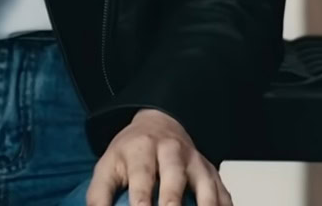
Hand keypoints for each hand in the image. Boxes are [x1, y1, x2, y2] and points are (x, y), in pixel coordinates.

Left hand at [86, 110, 230, 205]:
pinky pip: (224, 192)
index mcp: (142, 148)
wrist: (159, 123)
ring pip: (206, 185)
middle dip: (173, 201)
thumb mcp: (107, 166)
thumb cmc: (130, 153)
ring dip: (206, 204)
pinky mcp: (212, 172)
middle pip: (175, 177)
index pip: (142, 175)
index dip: (141, 198)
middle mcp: (171, 151)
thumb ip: (98, 196)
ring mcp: (195, 161)